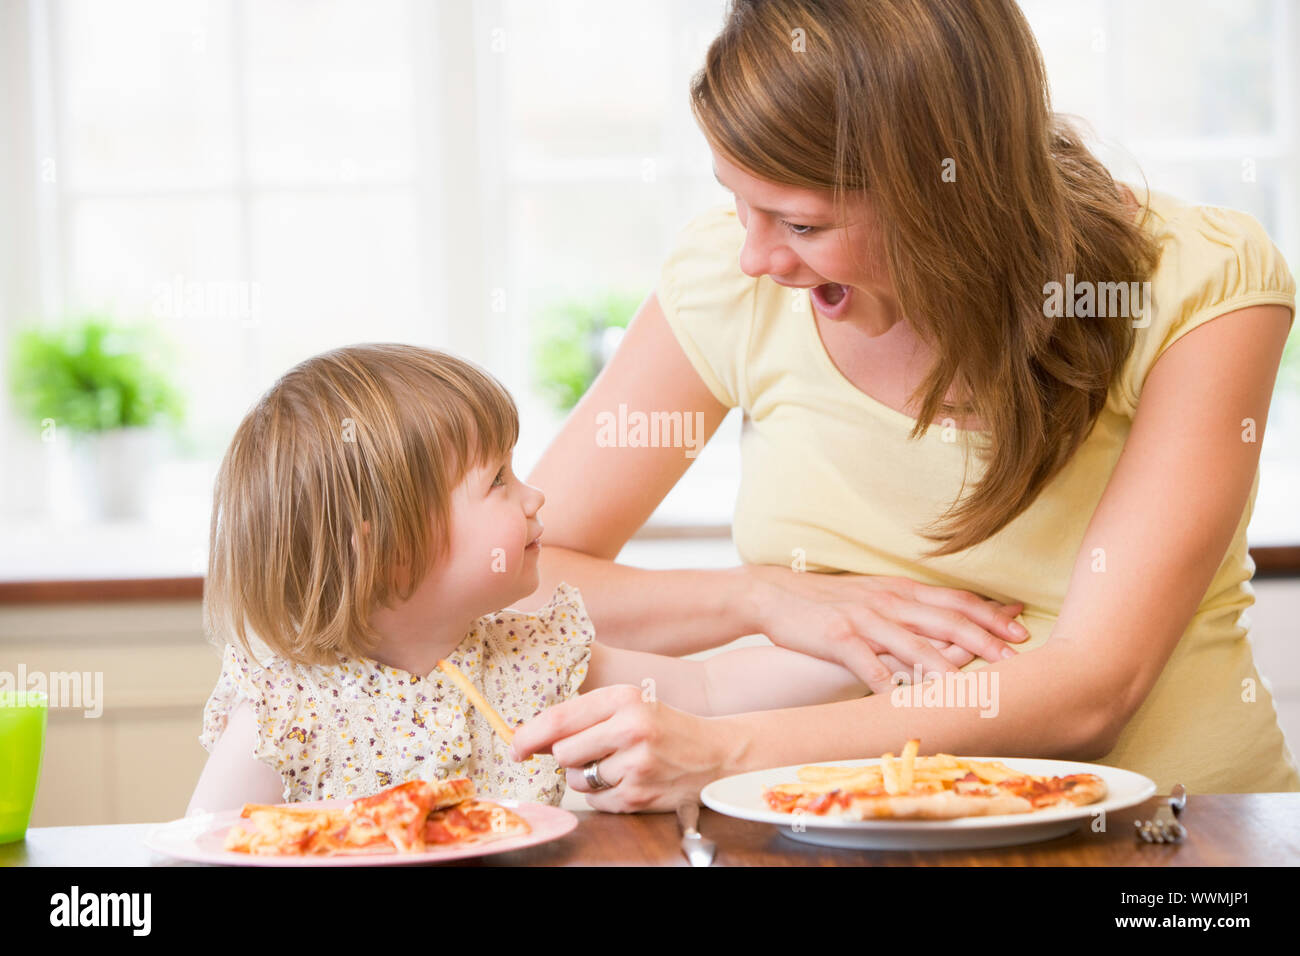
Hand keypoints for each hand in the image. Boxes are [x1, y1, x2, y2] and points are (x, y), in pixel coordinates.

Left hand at [512, 685, 734, 812]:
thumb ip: (583, 717)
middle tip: (591, 751)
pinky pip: (595, 800)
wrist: (715, 754)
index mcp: (624, 698)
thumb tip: (531, 738)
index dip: (529, 735)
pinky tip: (628, 780)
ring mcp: (635, 766)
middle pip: (564, 752)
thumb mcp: (629, 705)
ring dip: (586, 776)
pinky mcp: (638, 797)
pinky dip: (604, 794)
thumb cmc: (664, 727)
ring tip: (618, 764)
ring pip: (577, 779)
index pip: (560, 719)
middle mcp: (630, 729)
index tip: (516, 745)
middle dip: (568, 756)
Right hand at [742, 565, 1029, 695]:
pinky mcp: (837, 637)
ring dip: (946, 664)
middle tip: (1017, 656)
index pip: (954, 599)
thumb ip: (907, 608)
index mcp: (899, 590)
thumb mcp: (872, 595)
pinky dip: (888, 682)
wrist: (772, 593)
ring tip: (973, 681)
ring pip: (913, 643)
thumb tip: (945, 622)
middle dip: (984, 638)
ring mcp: (863, 619)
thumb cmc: (826, 600)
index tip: (1021, 627)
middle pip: (945, 619)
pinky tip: (905, 699)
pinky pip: (868, 664)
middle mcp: (887, 602)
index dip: (989, 613)